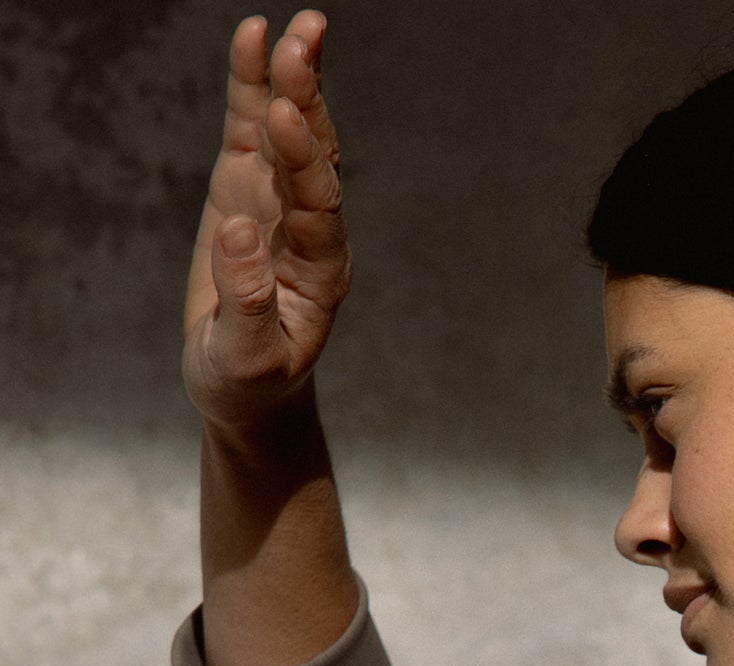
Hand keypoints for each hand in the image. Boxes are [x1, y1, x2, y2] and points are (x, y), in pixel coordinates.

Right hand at [182, 13, 351, 440]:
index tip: (286, 118)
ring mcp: (280, 202)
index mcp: (322, 272)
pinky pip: (252, 129)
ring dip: (294, 82)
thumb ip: (247, 303)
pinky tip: (253, 37)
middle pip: (317, 158)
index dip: (306, 162)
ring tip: (298, 30)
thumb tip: (237, 233)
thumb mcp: (247, 360)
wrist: (247, 387)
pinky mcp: (247, 187)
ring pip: (291, 134)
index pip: (319, 207)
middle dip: (309, 103)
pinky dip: (252, 85)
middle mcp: (311, 228)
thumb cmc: (251, 382)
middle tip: (303, 46)